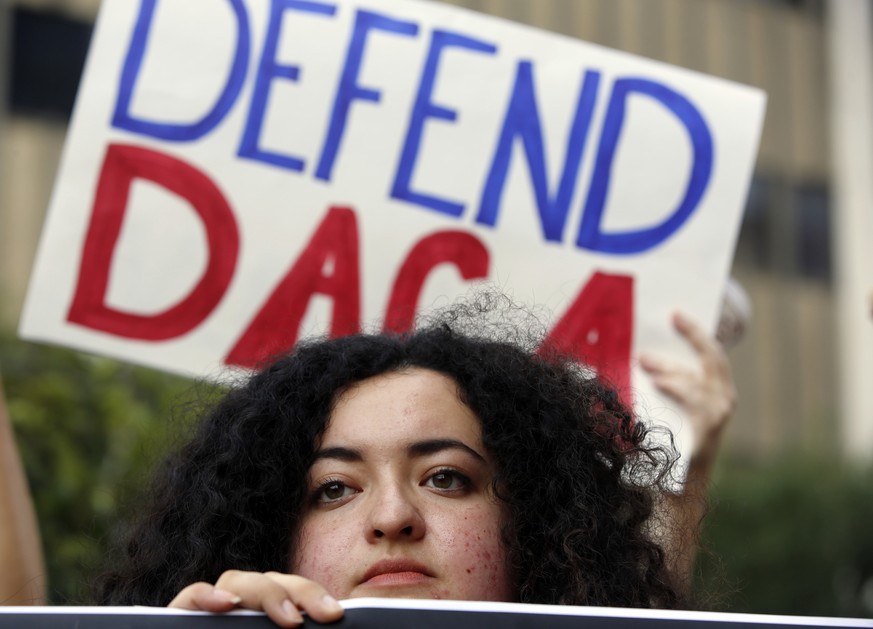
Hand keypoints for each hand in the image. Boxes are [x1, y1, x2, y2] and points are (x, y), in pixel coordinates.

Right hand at [169, 571, 343, 626]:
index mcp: (263, 621)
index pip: (289, 593)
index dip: (313, 596)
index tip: (335, 615)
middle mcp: (238, 612)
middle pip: (269, 581)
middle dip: (301, 592)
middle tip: (326, 616)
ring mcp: (209, 615)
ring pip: (236, 580)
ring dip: (266, 592)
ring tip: (290, 618)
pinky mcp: (179, 620)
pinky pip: (190, 595)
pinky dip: (208, 595)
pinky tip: (228, 605)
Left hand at [639, 312, 735, 463]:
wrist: (677, 485)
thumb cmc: (668, 442)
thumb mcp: (665, 405)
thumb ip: (663, 381)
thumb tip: (640, 353)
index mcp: (716, 389)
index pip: (710, 352)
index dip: (695, 331)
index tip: (675, 313)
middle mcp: (724, 398)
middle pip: (712, 357)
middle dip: (692, 335)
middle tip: (669, 318)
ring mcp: (719, 413)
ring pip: (695, 379)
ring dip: (668, 367)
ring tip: (643, 361)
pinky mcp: (710, 429)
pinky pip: (694, 401)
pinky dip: (675, 388)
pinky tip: (657, 383)